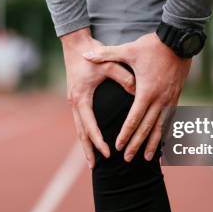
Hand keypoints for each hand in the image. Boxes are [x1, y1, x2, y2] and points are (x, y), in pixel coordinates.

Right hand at [61, 28, 135, 168]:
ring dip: (85, 144)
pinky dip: (86, 133)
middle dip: (87, 150)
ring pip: (79, 128)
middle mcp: (75, 102)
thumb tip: (138, 89)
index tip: (107, 153)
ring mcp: (74, 101)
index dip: (98, 141)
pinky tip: (91, 141)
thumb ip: (123, 77)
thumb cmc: (93, 53)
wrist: (76, 44)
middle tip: (94, 167)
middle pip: (80, 133)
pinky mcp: (77, 98)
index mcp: (82, 98)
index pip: (90, 126)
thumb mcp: (109, 64)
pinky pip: (81, 121)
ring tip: (91, 161)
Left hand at [83, 32, 190, 161]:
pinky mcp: (176, 96)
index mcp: (146, 91)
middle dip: (136, 144)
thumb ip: (106, 54)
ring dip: (153, 143)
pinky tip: (162, 142)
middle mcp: (160, 99)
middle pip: (147, 128)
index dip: (125, 134)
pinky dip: (165, 133)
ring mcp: (170, 99)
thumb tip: (86, 55)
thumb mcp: (128, 50)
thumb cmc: (152, 45)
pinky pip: (170, 119)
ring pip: (160, 127)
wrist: (179, 40)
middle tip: (127, 159)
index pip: (134, 118)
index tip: (118, 147)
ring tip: (147, 159)